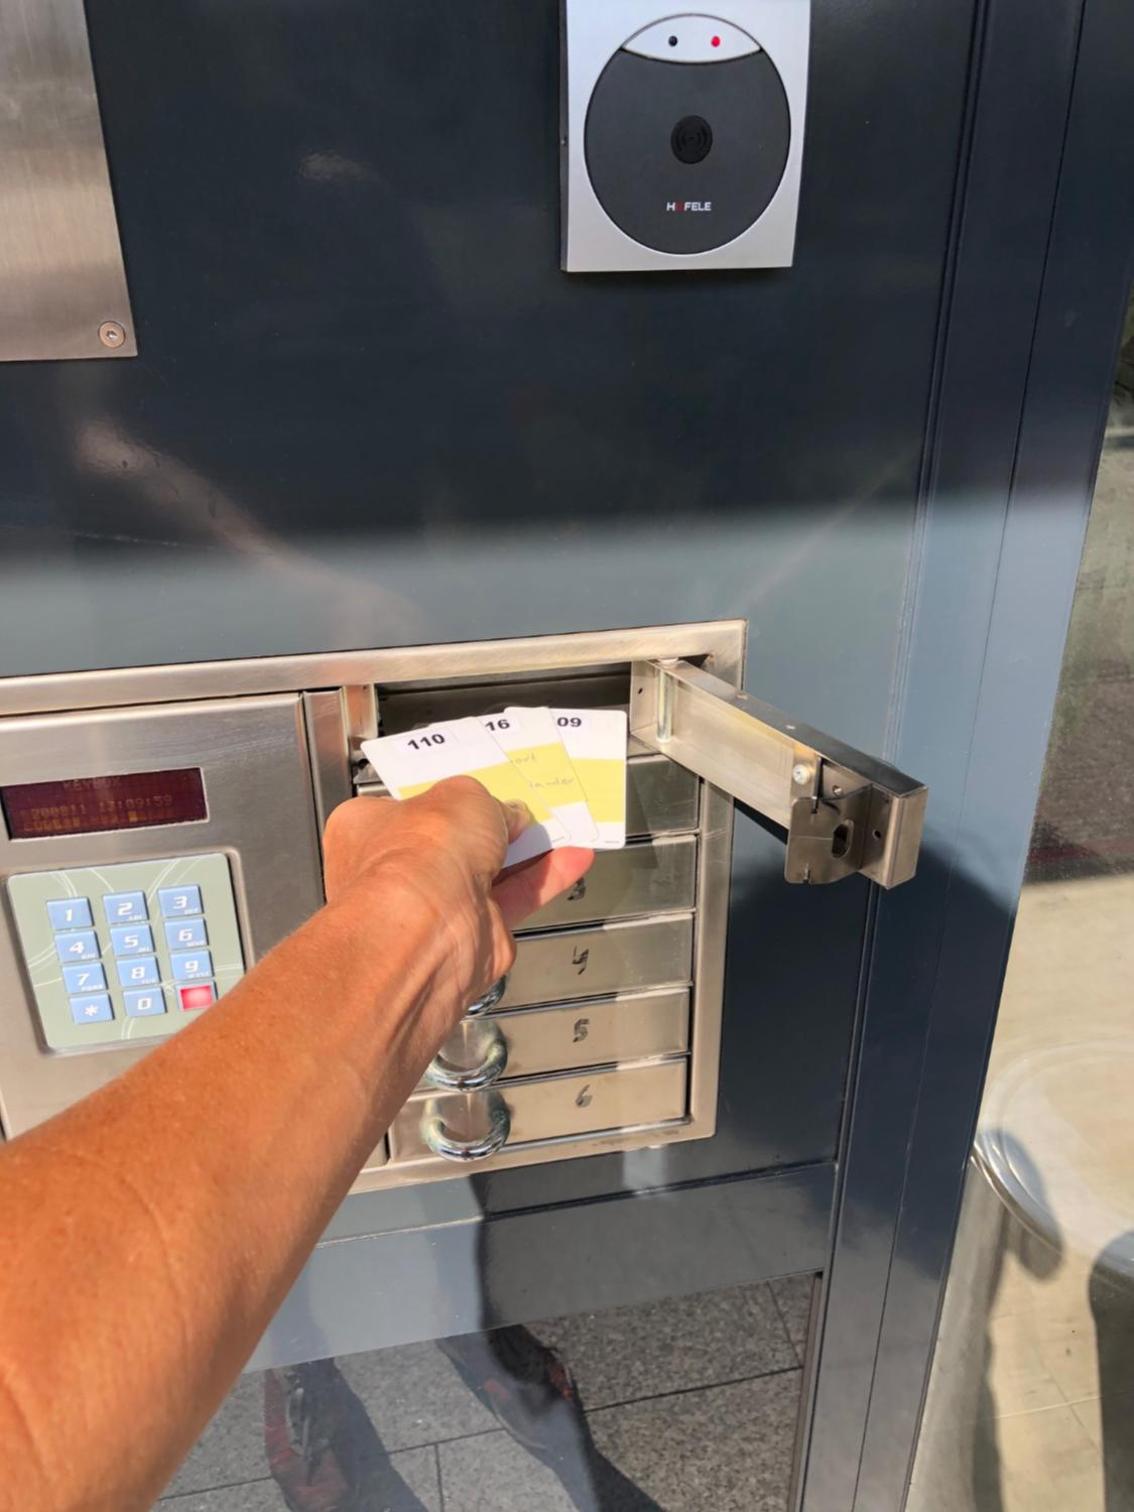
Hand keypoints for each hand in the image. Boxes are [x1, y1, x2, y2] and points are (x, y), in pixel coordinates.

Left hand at [323, 778, 592, 1023]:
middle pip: (452, 841)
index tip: (477, 785)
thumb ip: (483, 798)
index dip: (444, 795)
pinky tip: (571, 859)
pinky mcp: (475, 935)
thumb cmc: (417, 859)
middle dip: (490, 825)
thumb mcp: (459, 795)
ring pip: (488, 871)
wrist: (428, 936)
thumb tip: (501, 811)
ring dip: (525, 850)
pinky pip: (515, 899)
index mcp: (368, 829)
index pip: (406, 806)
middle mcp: (396, 872)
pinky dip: (544, 880)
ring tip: (558, 824)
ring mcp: (436, 908)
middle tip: (522, 804)